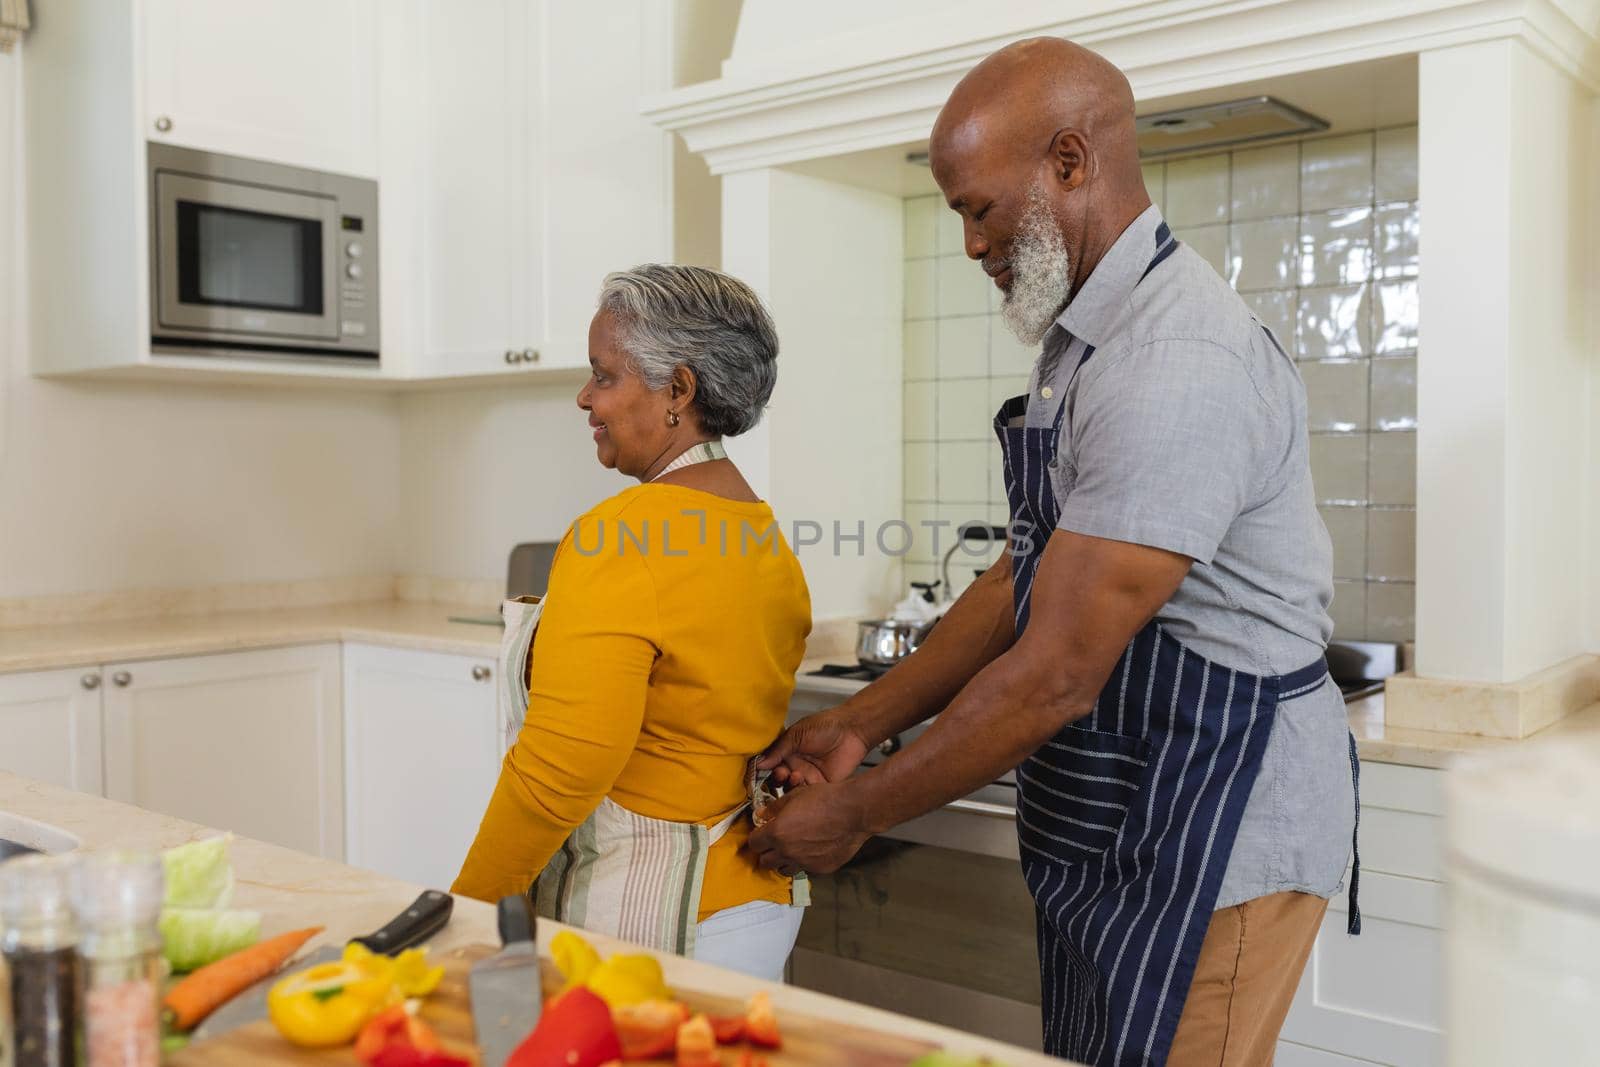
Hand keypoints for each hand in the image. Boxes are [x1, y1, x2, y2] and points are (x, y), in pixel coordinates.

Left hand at [746, 778, 870, 875]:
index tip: (762, 833)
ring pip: (783, 869)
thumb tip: (762, 815)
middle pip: (765, 861)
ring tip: (791, 848)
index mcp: (777, 833)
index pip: (754, 844)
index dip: (757, 837)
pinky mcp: (820, 869)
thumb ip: (774, 809)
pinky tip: (811, 849)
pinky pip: (805, 869)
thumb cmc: (826, 799)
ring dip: (783, 860)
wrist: (853, 811)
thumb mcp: (794, 796)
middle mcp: (787, 852)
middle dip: (767, 851)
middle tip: (774, 842)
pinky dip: (803, 862)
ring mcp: (804, 863)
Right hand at [755, 706, 870, 787]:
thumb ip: (779, 750)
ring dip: (788, 785)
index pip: (769, 765)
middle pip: (777, 781)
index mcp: (787, 753)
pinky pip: (806, 796)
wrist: (851, 730)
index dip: (762, 771)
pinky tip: (801, 781)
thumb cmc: (825, 726)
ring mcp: (807, 778)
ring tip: (793, 775)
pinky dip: (800, 793)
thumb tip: (759, 763)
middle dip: (775, 779)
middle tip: (781, 772)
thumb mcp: (797, 734)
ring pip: (790, 790)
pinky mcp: (821, 787)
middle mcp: (795, 767)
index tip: (756, 773)